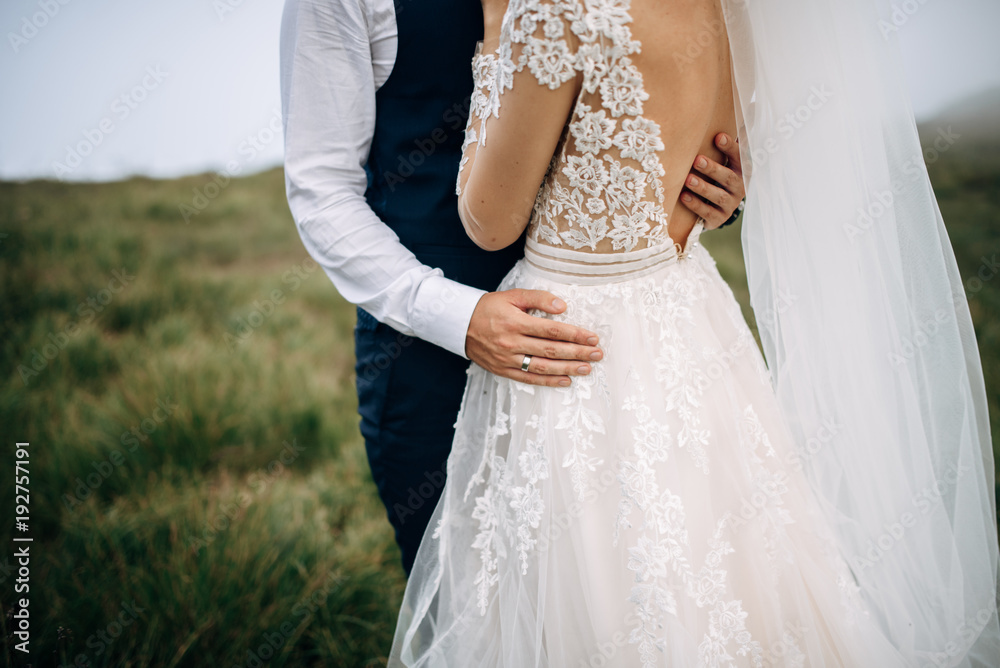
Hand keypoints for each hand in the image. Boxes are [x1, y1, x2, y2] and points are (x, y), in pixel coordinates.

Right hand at [466, 289, 603, 386]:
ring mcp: (507, 359)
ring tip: (587, 368)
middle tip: (597, 354)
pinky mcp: (503, 370)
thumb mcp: (512, 296)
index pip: (551, 330)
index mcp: (515, 322)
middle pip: (550, 350)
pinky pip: (529, 379)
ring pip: (542, 367)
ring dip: (567, 369)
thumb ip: (538, 298)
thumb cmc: (489, 308)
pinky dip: (548, 381)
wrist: (459, 324)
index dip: (574, 334)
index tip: (592, 337)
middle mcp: (511, 343)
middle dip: (577, 353)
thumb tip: (563, 306)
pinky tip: (566, 381)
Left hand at [680, 132, 745, 229]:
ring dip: (703, 188)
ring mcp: (730, 204)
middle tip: (697, 160)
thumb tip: (750, 104)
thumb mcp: (725, 155)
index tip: (718, 136)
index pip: (740, 157)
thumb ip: (731, 136)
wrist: (716, 205)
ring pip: (718, 196)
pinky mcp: (718, 219)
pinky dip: (696, 205)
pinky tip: (684, 197)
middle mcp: (739, 187)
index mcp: (742, 169)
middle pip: (729, 178)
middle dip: (713, 169)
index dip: (730, 147)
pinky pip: (708, 213)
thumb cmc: (718, 172)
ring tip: (688, 179)